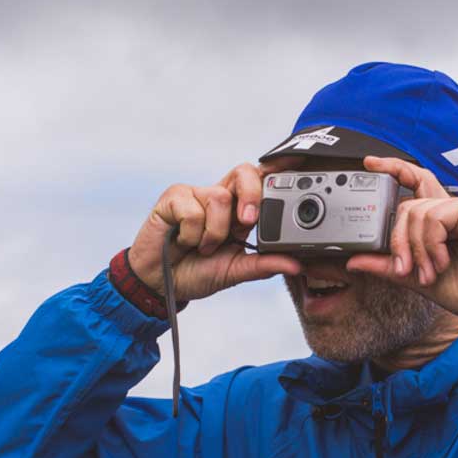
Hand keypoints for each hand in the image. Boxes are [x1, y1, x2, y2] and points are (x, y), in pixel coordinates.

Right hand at [126, 161, 303, 302]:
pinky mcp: (173, 197)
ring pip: (219, 198)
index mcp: (238, 210)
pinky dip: (191, 233)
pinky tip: (183, 241)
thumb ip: (264, 265)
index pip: (260, 182)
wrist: (161, 285)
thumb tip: (296, 265)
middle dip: (251, 194)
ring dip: (213, 232)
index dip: (275, 174)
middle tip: (247, 222)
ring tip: (203, 247)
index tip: (293, 173)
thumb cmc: (196, 273)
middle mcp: (219, 197)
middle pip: (244, 172)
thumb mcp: (236, 271)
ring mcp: (195, 194)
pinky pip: (192, 209)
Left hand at [344, 156, 457, 332]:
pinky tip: (444, 260)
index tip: (370, 163)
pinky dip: (431, 244)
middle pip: (407, 203)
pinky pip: (433, 217)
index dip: (393, 170)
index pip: (415, 184)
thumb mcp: (418, 277)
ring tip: (432, 271)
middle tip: (403, 267)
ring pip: (416, 213)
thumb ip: (388, 266)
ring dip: (417, 249)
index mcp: (444, 220)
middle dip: (398, 239)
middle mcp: (455, 207)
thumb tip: (354, 261)